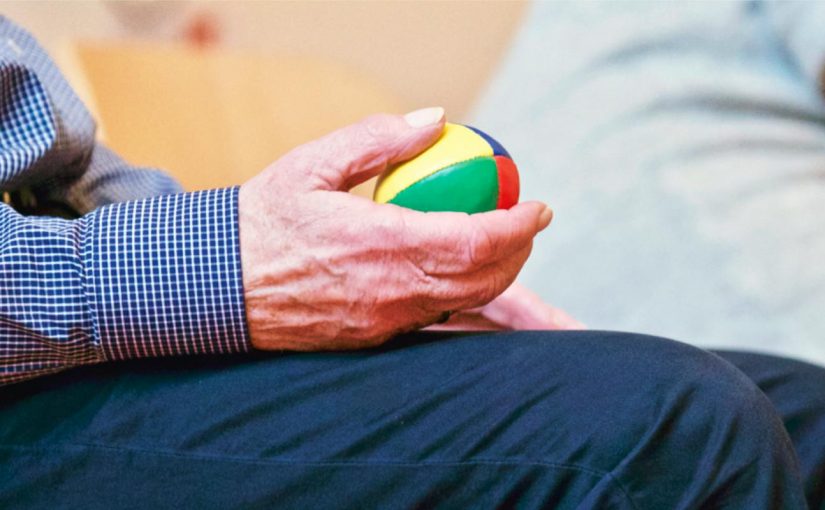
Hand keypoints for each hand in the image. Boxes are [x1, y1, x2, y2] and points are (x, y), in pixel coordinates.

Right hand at [238, 107, 553, 350]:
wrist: (218, 283)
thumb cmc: (262, 219)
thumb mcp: (313, 164)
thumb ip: (378, 139)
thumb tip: (436, 120)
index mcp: (380, 243)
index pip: (474, 239)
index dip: (518, 226)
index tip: (539, 207)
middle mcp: (390, 290)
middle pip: (482, 279)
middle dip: (519, 253)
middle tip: (527, 225)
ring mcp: (384, 320)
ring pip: (465, 304)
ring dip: (497, 276)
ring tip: (502, 246)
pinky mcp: (374, 336)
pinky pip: (436, 320)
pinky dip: (464, 297)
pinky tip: (462, 274)